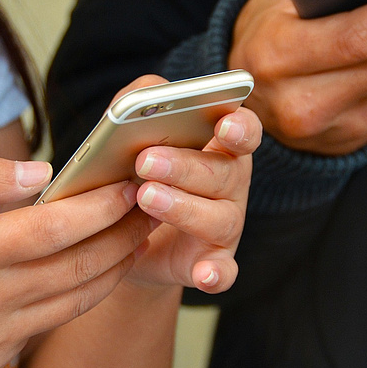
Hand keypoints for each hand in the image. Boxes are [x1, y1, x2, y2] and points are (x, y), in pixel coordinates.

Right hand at [0, 157, 154, 367]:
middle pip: (80, 267)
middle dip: (124, 237)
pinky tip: (86, 275)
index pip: (59, 227)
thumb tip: (41, 173)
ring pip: (73, 302)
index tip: (130, 187)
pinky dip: (73, 298)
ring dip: (111, 271)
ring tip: (134, 242)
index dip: (103, 207)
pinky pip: (44, 325)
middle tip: (150, 211)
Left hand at [131, 105, 260, 293]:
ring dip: (184, 208)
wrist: (123, 236)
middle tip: (146, 161)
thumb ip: (141, 103)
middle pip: (225, 173)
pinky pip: (223, 271)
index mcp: (220, 148)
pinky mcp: (212, 263)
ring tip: (146, 197)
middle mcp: (231, 186)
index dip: (239, 127)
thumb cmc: (135, 173)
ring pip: (219, 218)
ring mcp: (225, 226)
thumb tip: (149, 92)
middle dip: (186, 166)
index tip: (223, 124)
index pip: (244, 131)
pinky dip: (216, 274)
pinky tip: (203, 274)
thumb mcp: (133, 134)